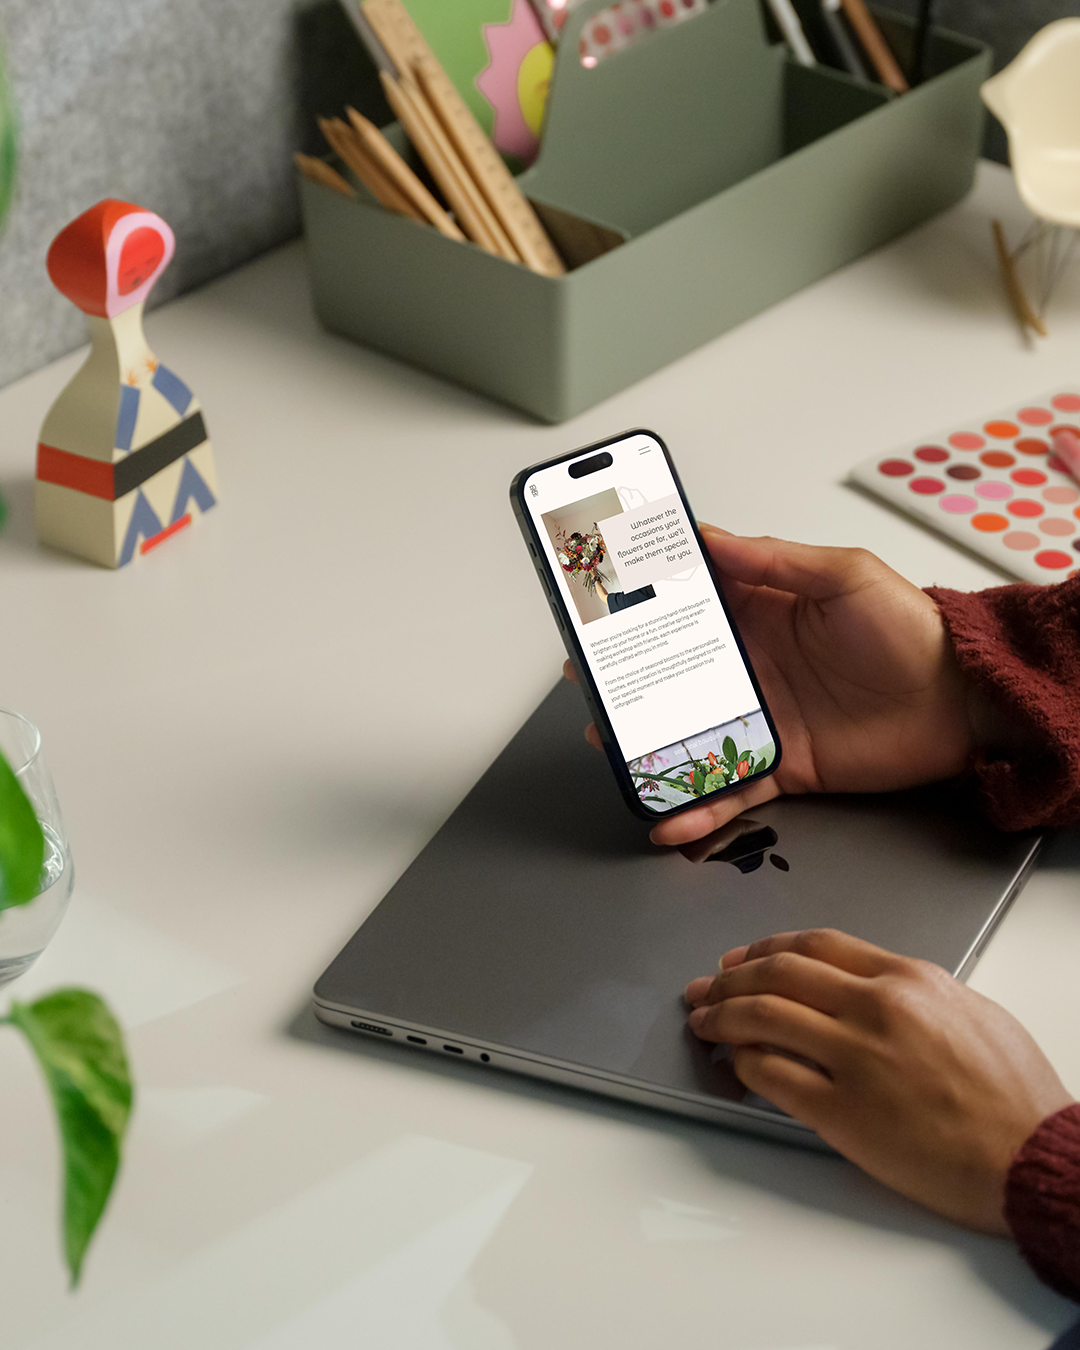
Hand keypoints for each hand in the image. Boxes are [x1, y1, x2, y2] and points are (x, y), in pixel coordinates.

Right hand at [568, 531, 975, 846]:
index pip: (687, 605)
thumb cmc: (910, 630)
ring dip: (648, 744)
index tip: (599, 605)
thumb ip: (774, 559)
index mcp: (760, 610)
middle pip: (674, 674)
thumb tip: (708, 537)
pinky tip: (667, 815)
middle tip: (588, 680)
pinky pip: (730, 788)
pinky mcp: (782, 765)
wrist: (962, 703)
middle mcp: (751, 664)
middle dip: (628, 679)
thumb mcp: (843, 575)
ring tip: (612, 748)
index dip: (642, 604)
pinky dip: (698, 807)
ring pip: (689, 733)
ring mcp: (762, 717)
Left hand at [685, 929, 1073, 1232]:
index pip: (815, 945)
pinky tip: (736, 1064)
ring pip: (762, 1018)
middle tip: (705, 987)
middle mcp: (875, 1008)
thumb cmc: (1014, 1095)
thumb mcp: (969, 1012)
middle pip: (777, 974)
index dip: (766, 947)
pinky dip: (743, 1065)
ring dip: (721, 1016)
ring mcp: (855, 1059)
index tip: (741, 957)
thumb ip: (910, 992)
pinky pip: (771, 1077)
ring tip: (703, 1022)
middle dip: (730, 978)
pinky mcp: (841, 1114)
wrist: (1035, 1159)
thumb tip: (860, 989)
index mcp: (906, 978)